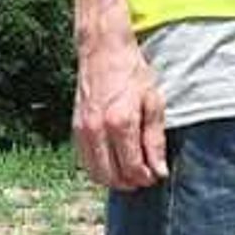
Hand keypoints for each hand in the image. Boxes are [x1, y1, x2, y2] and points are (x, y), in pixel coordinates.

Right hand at [72, 34, 167, 191]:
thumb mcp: (153, 103)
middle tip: (144, 177)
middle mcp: (97, 130)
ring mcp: (82, 130)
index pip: (132, 168)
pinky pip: (85, 161)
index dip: (146, 177)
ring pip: (95, 173)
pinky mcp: (75, 128)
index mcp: (120, 123)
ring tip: (129, 173)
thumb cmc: (132, 74)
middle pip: (112, 176)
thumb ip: (155, 140)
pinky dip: (99, 168)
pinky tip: (113, 162)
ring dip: (113, 180)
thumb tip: (159, 170)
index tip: (156, 175)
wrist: (103, 51)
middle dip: (130, 183)